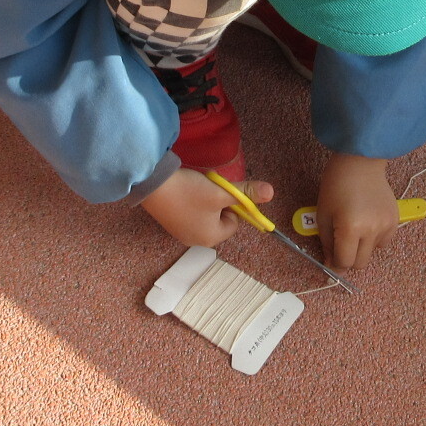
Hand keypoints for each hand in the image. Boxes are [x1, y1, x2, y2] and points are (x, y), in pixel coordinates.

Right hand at [141, 168, 275, 248]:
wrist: (153, 185)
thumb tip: (272, 193)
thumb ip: (246, 194)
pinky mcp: (170, 224)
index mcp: (211, 238)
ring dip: (205, 202)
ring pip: (205, 216)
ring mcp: (181, 233)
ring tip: (194, 190)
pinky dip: (191, 203)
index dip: (231, 205)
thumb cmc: (190, 192)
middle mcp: (196, 241)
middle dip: (218, 204)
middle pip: (220, 220)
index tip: (220, 194)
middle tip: (208, 191)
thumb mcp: (221, 192)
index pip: (234, 223)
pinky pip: (190, 214)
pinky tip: (183, 193)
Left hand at [314, 153, 398, 273]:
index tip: (329, 260)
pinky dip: (374, 240)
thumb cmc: (336, 185)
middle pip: (360, 264)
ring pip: (372, 253)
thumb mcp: (323, 214)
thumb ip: (327, 243)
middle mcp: (371, 231)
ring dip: (361, 248)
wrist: (360, 163)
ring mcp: (386, 226)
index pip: (344, 262)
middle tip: (341, 245)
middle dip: (348, 259)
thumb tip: (330, 263)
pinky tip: (367, 222)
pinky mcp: (395, 221)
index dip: (334, 264)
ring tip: (355, 228)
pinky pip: (384, 243)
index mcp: (350, 228)